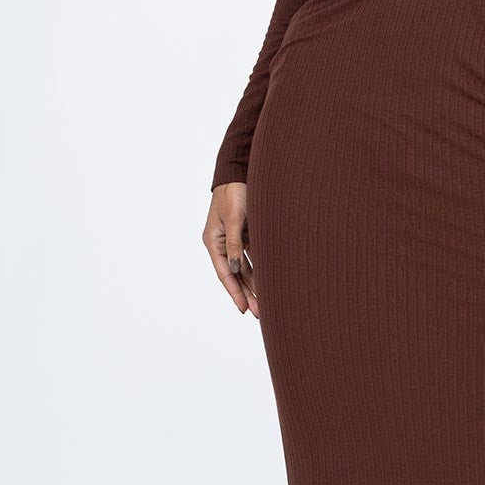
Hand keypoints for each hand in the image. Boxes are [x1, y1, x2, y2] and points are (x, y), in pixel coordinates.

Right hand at [203, 182, 258, 315]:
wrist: (240, 171)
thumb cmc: (234, 192)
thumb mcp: (234, 218)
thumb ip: (235, 244)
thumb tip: (236, 269)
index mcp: (213, 241)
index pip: (225, 273)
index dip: (235, 292)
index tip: (245, 309)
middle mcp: (222, 243)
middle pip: (236, 275)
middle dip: (248, 294)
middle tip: (260, 313)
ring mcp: (234, 239)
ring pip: (246, 268)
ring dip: (255, 284)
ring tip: (267, 303)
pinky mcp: (246, 233)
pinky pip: (254, 256)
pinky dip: (261, 268)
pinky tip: (270, 281)